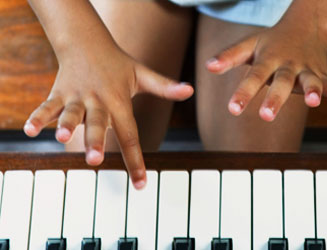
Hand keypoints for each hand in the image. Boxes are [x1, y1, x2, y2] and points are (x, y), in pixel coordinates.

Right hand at [23, 45, 192, 188]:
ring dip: (64, 125)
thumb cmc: (118, 65)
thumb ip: (165, 87)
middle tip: (94, 160)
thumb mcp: (143, 75)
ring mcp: (78, 96)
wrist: (88, 41)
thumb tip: (190, 91)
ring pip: (71, 113)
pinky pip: (48, 105)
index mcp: (120, 101)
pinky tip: (29, 130)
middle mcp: (99, 101)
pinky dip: (38, 116)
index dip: (135, 160)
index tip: (140, 185)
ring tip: (60, 138)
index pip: (130, 134)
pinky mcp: (59, 92)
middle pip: (98, 123)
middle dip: (94, 141)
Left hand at [206, 24, 326, 120]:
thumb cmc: (270, 41)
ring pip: (310, 81)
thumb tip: (207, 66)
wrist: (303, 26)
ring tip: (313, 102)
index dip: (244, 93)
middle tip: (266, 116)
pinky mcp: (322, 74)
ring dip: (313, 91)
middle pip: (281, 82)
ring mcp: (306, 70)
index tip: (233, 109)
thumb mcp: (249, 46)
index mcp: (268, 59)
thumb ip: (229, 57)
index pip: (254, 77)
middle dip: (275, 99)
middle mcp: (288, 65)